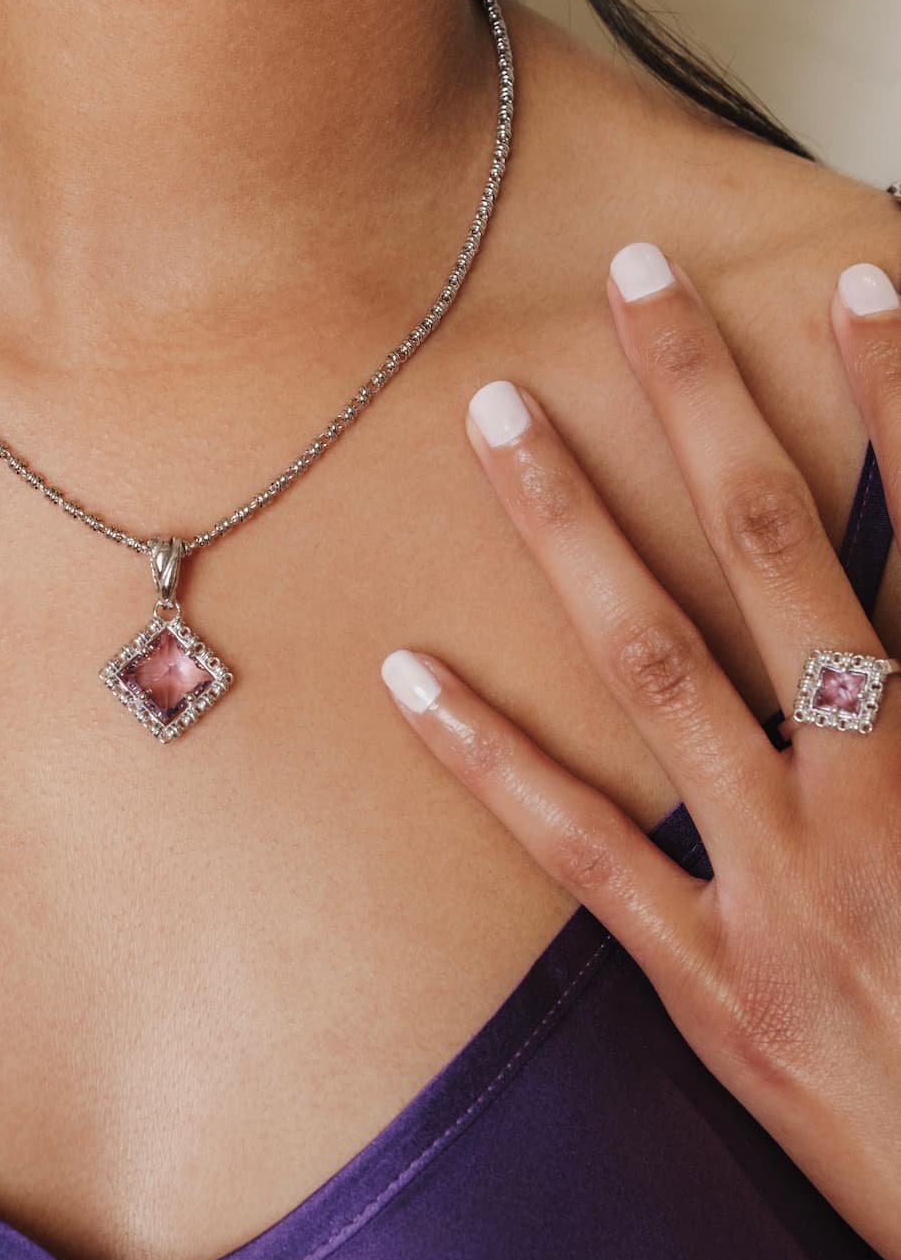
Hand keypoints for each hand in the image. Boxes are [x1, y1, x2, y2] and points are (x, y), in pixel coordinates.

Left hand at [380, 244, 900, 1259]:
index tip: (864, 284)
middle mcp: (874, 794)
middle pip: (775, 554)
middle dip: (707, 405)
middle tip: (634, 282)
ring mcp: (779, 883)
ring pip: (657, 663)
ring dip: (573, 527)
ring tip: (497, 416)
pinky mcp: (706, 977)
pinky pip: (578, 849)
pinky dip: (488, 758)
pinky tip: (405, 673)